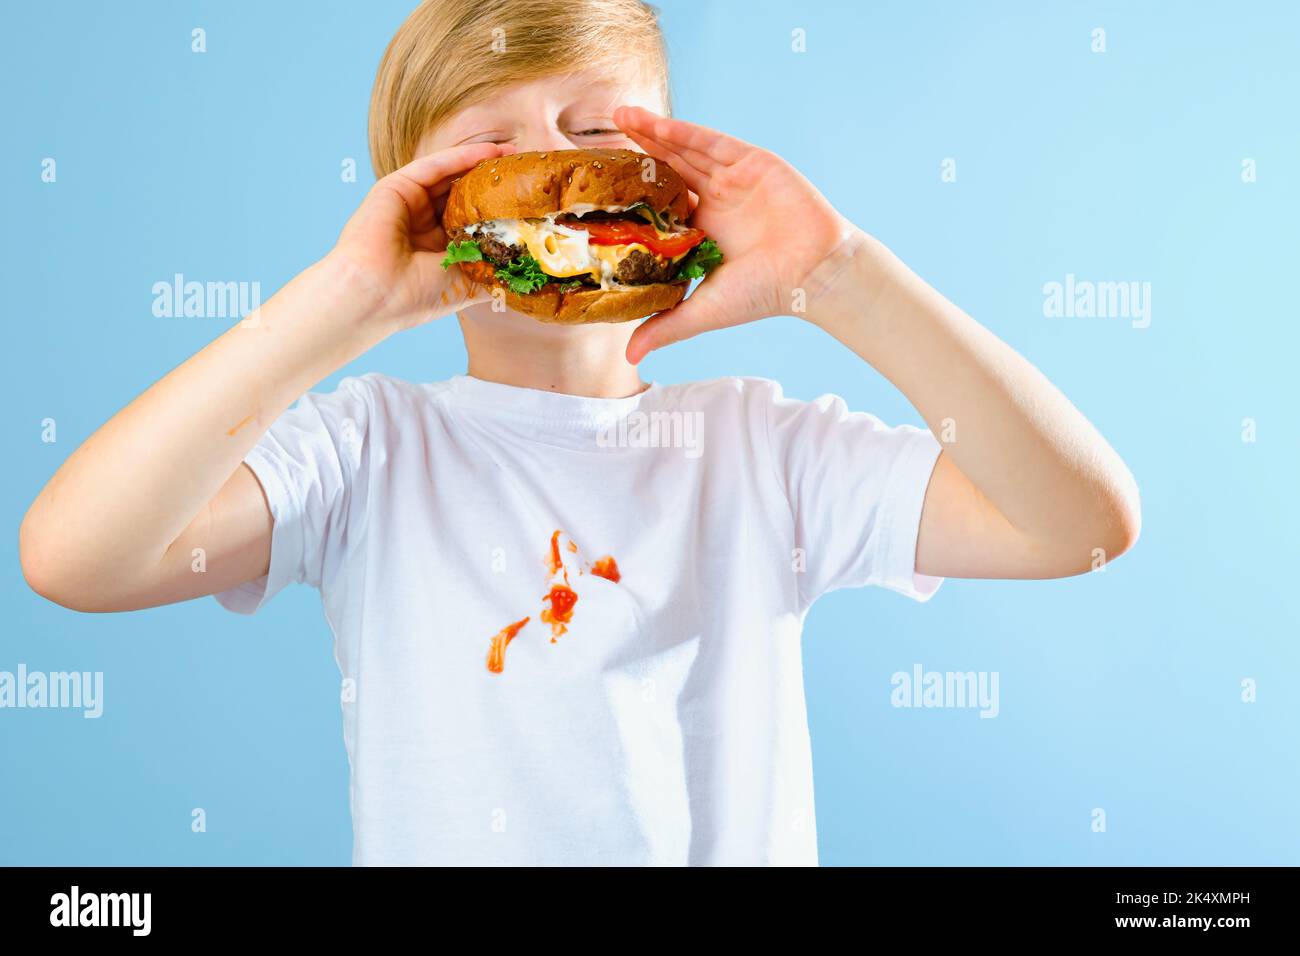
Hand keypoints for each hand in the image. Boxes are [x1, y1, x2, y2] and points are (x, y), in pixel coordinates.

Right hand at [326, 142, 515, 331]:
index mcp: (436, 248)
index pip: (471, 220)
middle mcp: (422, 223)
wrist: (376, 296)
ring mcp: (408, 204)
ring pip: (449, 176)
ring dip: (481, 162)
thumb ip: (492, 275)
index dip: (498, 209)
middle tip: (523, 171)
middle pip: (461, 193)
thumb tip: (527, 277)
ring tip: (512, 155)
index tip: (527, 200)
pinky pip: (434, 166)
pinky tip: (488, 152)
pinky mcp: (396, 187)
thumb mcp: (466, 286)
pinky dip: (461, 156)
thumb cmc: (416, 298)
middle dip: (492, 182)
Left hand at [614, 106, 860, 362]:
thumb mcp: (703, 310)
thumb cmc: (764, 293)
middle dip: (638, 153)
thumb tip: (629, 358)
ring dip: (653, 132)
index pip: (661, 205)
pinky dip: (683, 133)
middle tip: (600, 141)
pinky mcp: (752, 162)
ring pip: (685, 150)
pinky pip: (711, 143)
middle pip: (669, 170)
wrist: (813, 273)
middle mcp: (717, 201)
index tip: (600, 186)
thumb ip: (666, 326)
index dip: (634, 193)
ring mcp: (734, 179)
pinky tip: (655, 124)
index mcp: (705, 231)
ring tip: (620, 116)